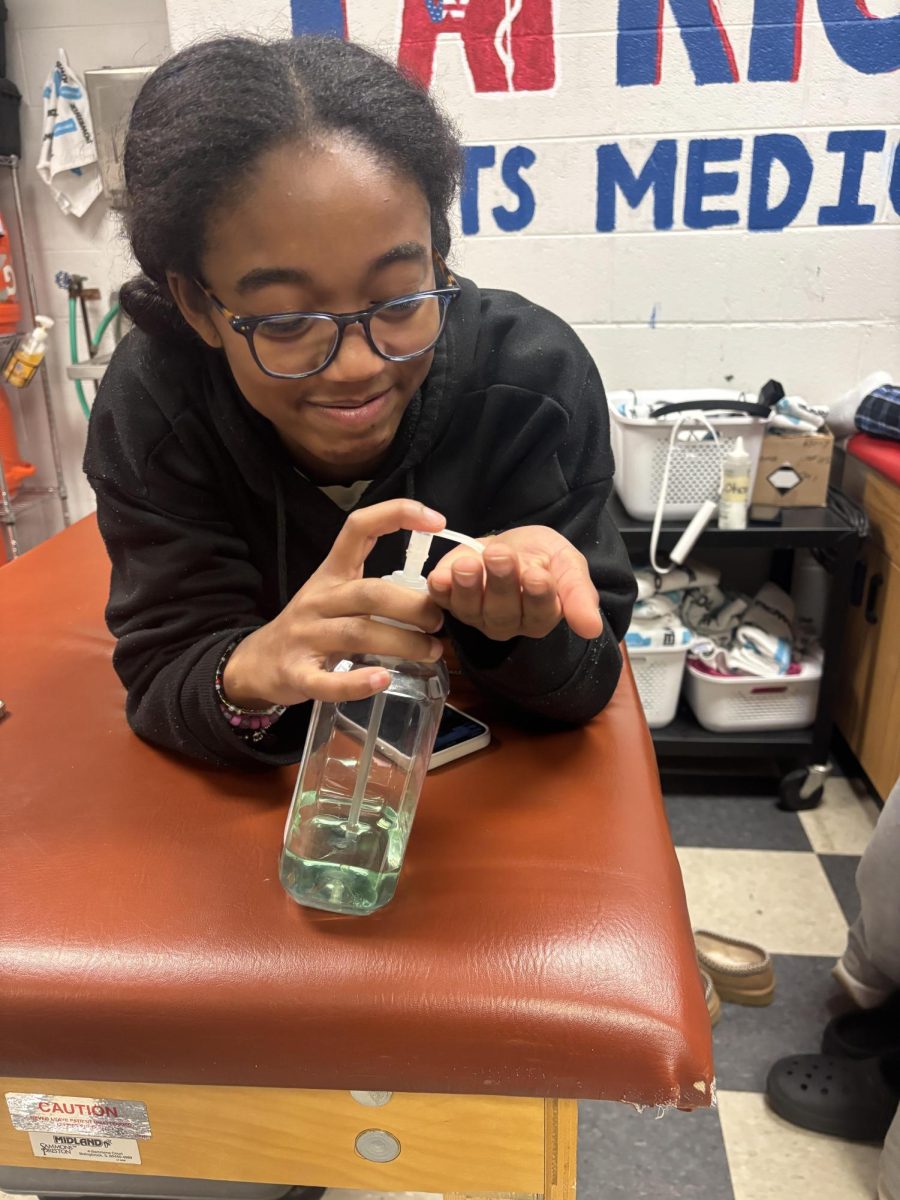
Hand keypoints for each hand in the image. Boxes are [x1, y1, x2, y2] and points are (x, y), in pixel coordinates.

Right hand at [223, 500, 446, 707]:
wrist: (257, 662)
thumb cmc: (312, 626)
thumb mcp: (336, 595)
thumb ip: (377, 589)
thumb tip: (437, 592)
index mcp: (331, 573)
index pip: (359, 527)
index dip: (398, 514)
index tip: (438, 520)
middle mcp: (319, 599)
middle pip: (370, 592)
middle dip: (413, 605)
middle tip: (440, 621)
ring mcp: (306, 636)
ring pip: (358, 633)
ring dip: (402, 643)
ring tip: (432, 652)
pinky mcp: (297, 673)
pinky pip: (327, 681)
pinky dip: (356, 684)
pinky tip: (382, 681)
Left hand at [428, 525, 602, 642]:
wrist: (511, 543)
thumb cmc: (542, 557)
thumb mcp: (568, 564)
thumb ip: (579, 594)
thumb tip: (592, 629)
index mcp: (541, 616)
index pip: (540, 613)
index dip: (537, 595)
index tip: (537, 575)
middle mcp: (507, 623)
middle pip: (503, 612)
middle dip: (501, 583)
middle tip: (500, 556)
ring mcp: (476, 615)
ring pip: (471, 609)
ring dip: (468, 586)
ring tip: (468, 564)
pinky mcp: (450, 601)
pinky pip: (441, 601)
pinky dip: (439, 589)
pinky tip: (439, 576)